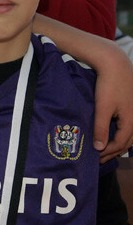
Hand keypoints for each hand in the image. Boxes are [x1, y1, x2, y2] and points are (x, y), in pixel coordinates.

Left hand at [91, 43, 132, 161]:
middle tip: (100, 158)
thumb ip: (100, 128)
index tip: (96, 158)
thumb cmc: (108, 86)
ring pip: (128, 134)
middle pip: (127, 142)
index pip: (120, 144)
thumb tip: (99, 148)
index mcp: (131, 121)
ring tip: (104, 149)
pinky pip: (127, 126)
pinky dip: (119, 134)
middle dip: (113, 151)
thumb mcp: (102, 108)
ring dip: (117, 143)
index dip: (108, 152)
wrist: (115, 65)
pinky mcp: (130, 106)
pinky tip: (110, 134)